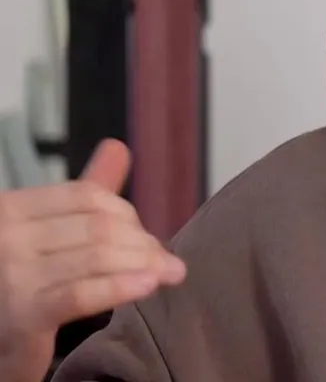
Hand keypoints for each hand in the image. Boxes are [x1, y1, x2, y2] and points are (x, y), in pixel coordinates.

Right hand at [0, 139, 186, 381]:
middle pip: (97, 225)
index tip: (146, 235)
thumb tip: (116, 147)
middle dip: (140, 242)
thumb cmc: (24, 281)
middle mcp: (6, 237)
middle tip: (165, 260)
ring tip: (170, 273)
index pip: (86, 196)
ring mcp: (11, 277)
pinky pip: (80, 295)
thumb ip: (81, 196)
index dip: (126, 213)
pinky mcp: (24, 317)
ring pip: (97, 256)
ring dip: (143, 263)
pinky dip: (120, 287)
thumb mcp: (46, 231)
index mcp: (11, 209)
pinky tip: (148, 285)